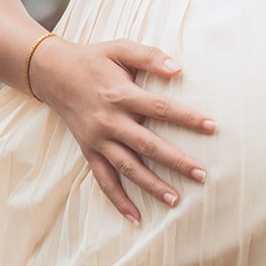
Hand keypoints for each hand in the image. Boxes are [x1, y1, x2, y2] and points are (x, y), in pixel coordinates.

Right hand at [29, 37, 217, 224]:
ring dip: (151, 185)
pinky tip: (136, 217)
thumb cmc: (94, 59)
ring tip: (176, 200)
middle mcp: (109, 121)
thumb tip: (178, 69)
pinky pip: (103, 180)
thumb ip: (150, 57)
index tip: (212, 127)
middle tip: (202, 174)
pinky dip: (118, 200)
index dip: (187, 118)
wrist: (53, 73)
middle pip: (147, 145)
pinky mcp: (89, 151)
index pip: (160, 108)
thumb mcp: (120, 49)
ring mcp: (98, 140)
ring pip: (127, 168)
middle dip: (176, 161)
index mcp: (121, 95)